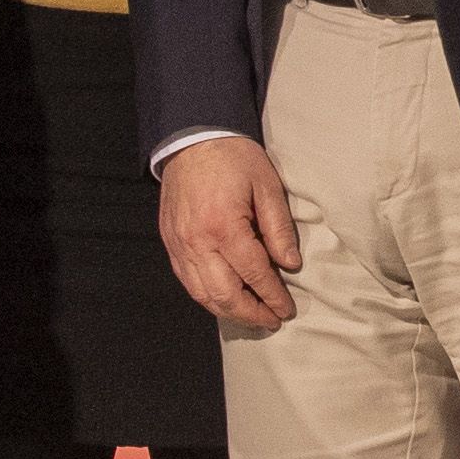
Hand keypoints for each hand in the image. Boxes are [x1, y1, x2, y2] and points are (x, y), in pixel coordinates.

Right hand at [158, 133, 301, 330]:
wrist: (191, 138)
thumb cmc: (233, 158)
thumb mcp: (267, 185)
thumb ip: (278, 228)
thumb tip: (290, 265)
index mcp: (224, 226)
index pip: (254, 274)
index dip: (273, 296)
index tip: (287, 310)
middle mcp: (197, 242)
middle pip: (225, 295)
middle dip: (251, 314)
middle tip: (272, 321)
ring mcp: (179, 244)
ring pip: (202, 294)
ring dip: (228, 312)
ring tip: (251, 317)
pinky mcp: (170, 242)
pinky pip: (187, 281)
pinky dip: (207, 297)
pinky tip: (224, 300)